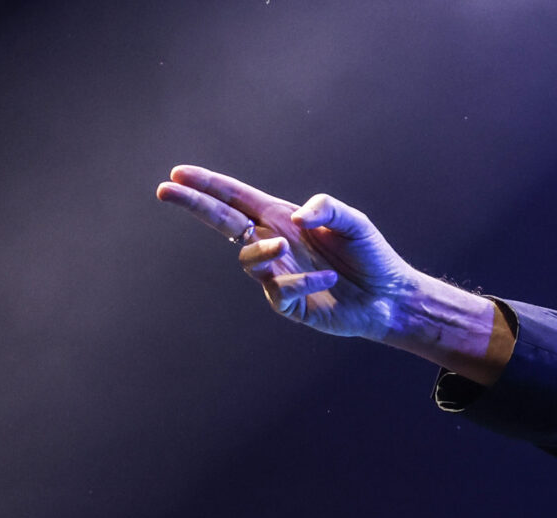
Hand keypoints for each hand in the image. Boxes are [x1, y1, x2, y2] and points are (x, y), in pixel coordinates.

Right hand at [152, 167, 508, 378]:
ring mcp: (278, 274)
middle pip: (223, 221)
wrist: (390, 297)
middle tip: (166, 190)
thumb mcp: (353, 222)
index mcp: (282, 219)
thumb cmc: (370, 255)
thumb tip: (296, 219)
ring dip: (262, 251)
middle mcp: (274, 244)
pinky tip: (329, 279)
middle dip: (195, 204)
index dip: (207, 185)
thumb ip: (326, 208)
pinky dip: (304, 281)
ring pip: (248, 259)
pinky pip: (282, 288)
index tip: (177, 174)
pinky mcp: (290, 303)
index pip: (236, 198)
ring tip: (284, 247)